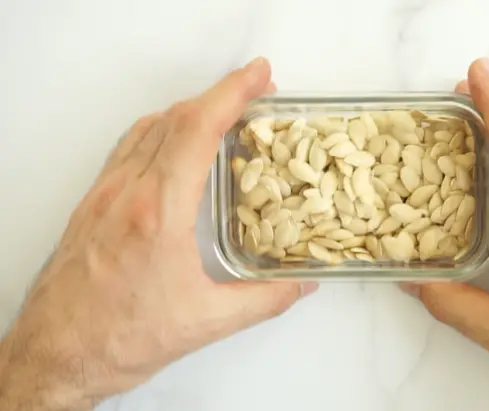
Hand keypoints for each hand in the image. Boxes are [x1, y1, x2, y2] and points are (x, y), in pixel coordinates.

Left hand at [0, 57, 316, 410]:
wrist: (56, 355)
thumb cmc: (118, 339)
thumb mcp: (205, 322)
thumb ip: (264, 300)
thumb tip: (301, 285)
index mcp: (158, 213)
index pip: (197, 130)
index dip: (231, 93)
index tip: (258, 74)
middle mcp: (126, 192)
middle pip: (174, 118)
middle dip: (219, 94)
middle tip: (254, 88)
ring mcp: (104, 195)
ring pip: (147, 128)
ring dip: (188, 109)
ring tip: (221, 109)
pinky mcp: (92, 204)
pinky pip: (127, 147)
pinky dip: (159, 129)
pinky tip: (172, 141)